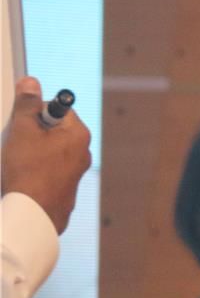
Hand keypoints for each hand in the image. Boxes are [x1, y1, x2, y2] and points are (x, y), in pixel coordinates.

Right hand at [1, 77, 91, 233]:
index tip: (23, 123)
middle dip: (32, 135)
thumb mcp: (23, 131)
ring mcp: (75, 174)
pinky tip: (22, 180)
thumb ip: (27, 105)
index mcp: (78, 135)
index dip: (37, 112)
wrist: (31, 215)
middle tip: (17, 145)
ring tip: (18, 165)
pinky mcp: (65, 191)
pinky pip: (47, 173)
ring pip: (49, 154)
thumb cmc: (29, 171)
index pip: (59, 109)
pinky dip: (35, 173)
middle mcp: (83, 153)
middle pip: (54, 132)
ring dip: (31, 155)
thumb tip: (31, 83)